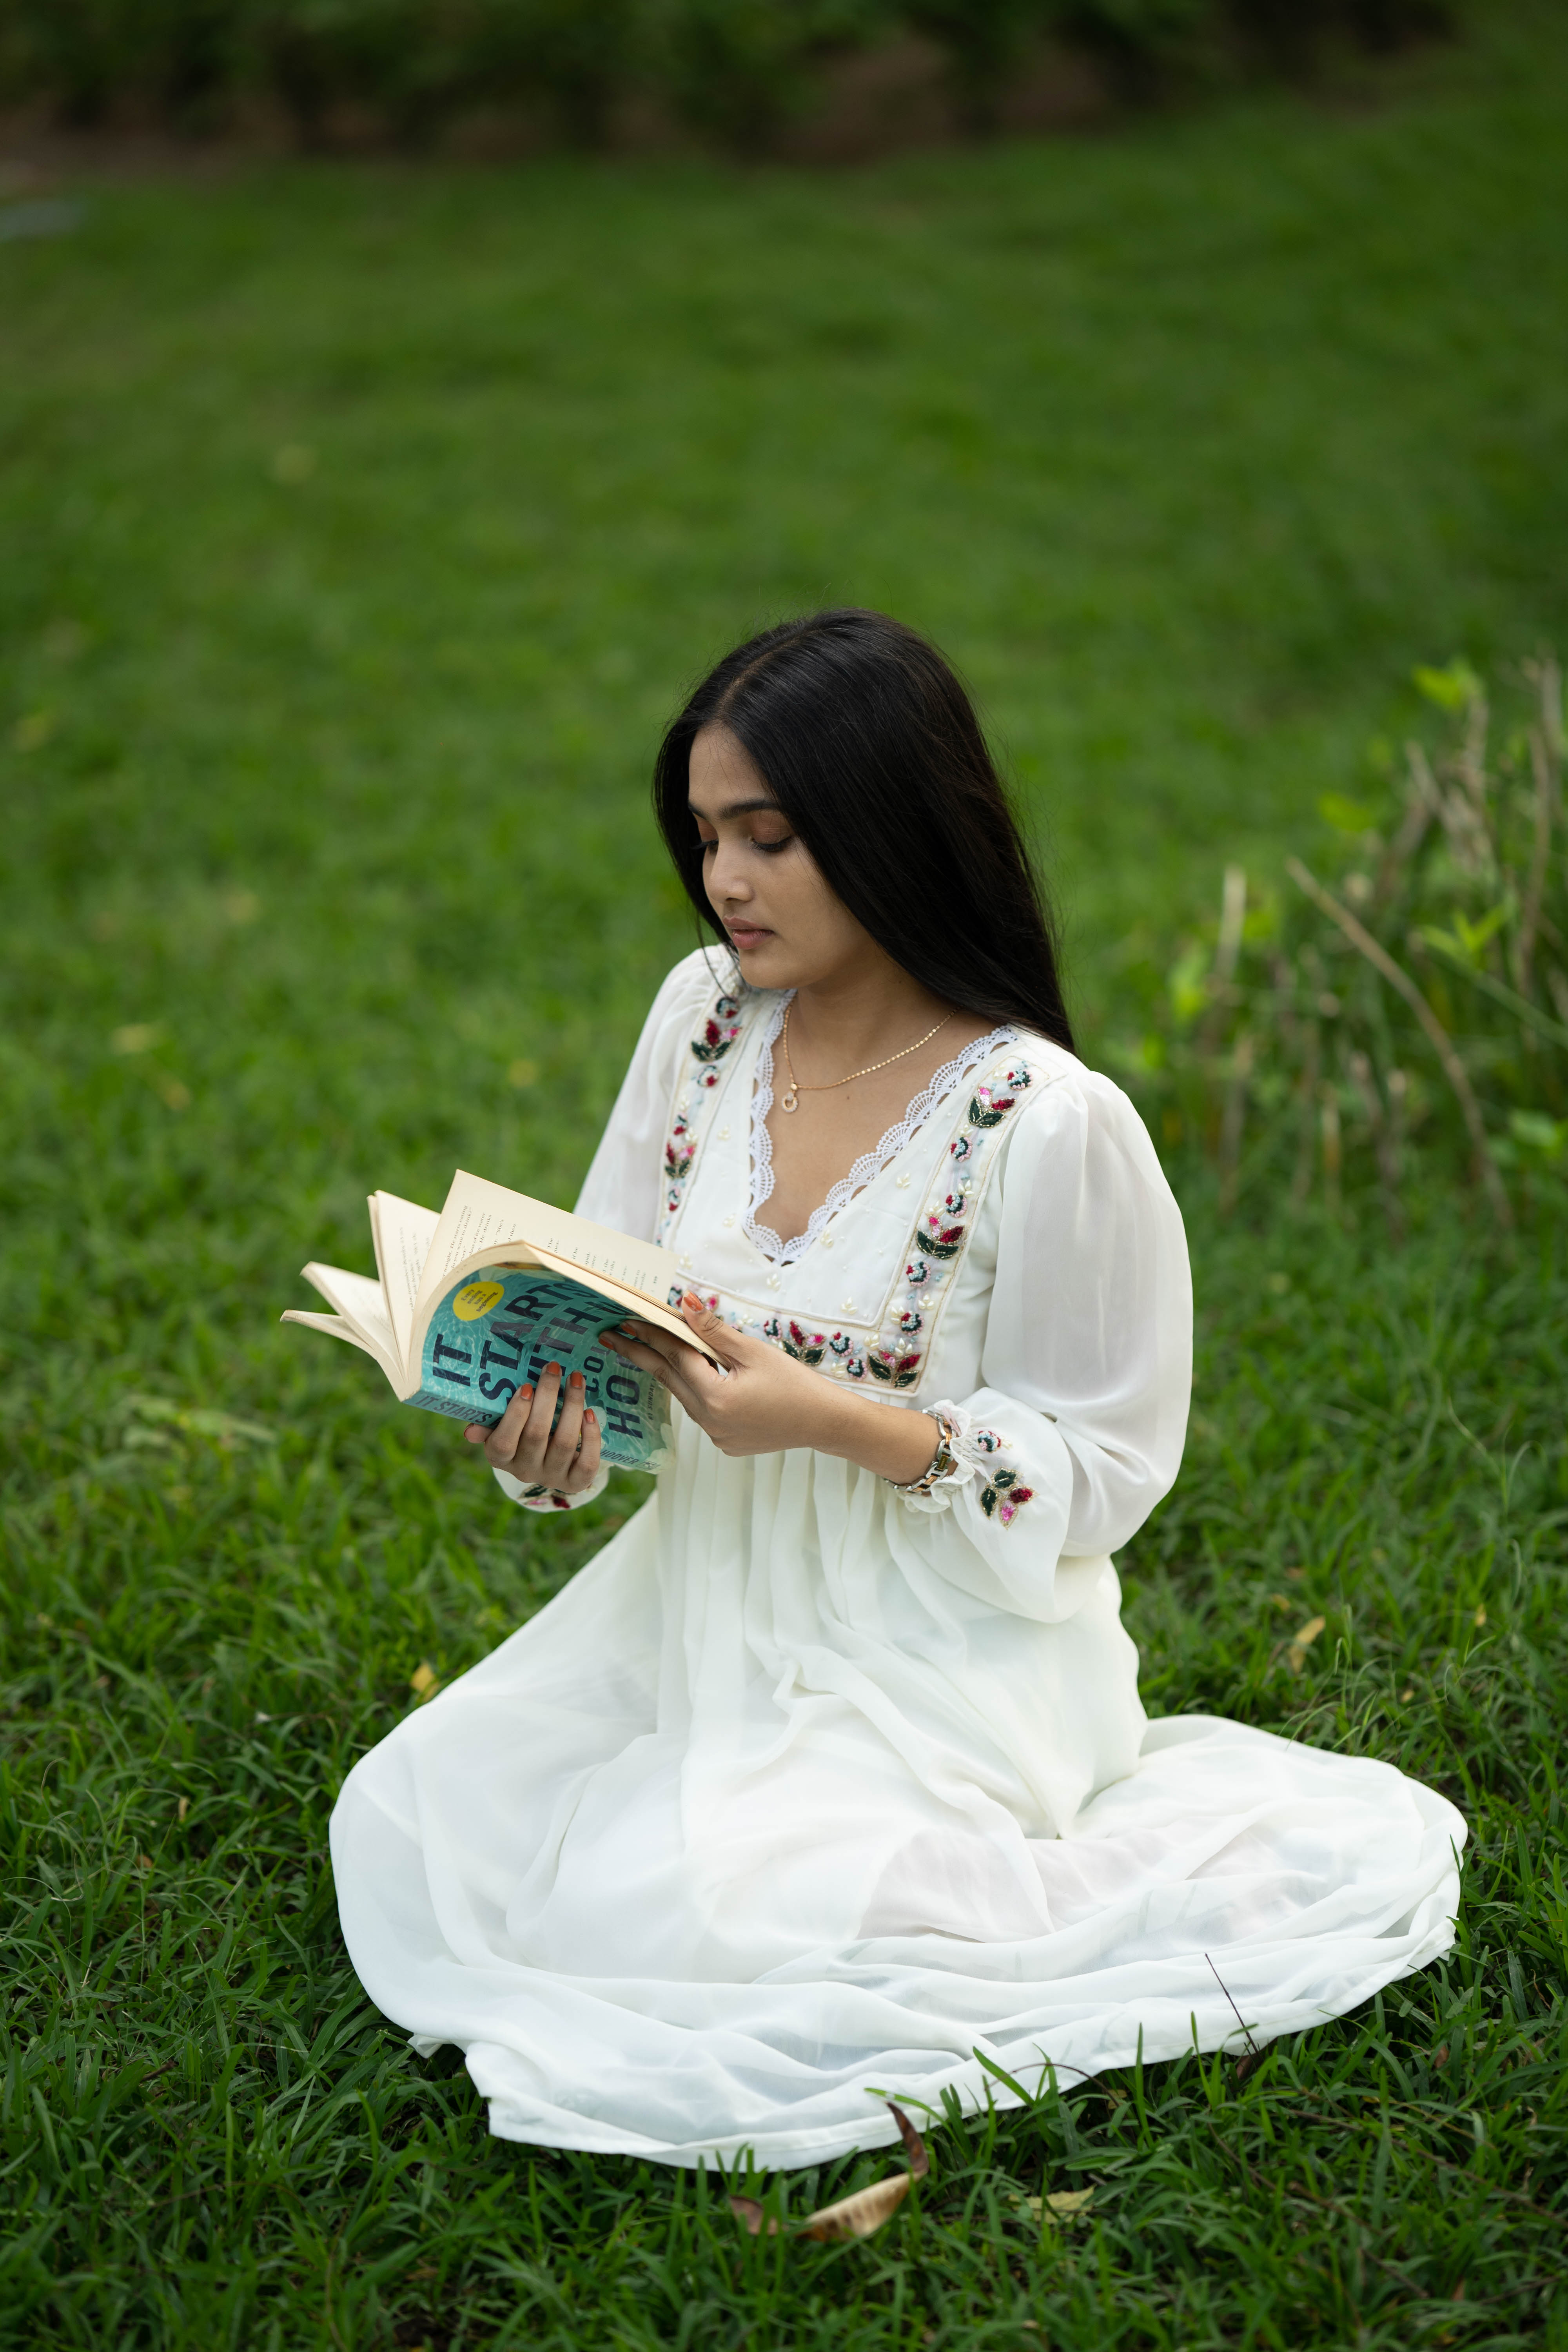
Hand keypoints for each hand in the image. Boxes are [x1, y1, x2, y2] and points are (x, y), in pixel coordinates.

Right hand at [464, 1361, 601, 1495]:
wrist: (550, 1461)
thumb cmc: (522, 1432)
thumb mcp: (501, 1428)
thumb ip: (488, 1425)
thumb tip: (470, 1432)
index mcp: (500, 1457)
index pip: (503, 1442)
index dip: (515, 1414)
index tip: (526, 1386)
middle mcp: (525, 1470)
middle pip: (536, 1435)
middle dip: (547, 1397)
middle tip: (554, 1368)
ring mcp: (552, 1476)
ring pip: (565, 1442)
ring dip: (572, 1406)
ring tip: (576, 1380)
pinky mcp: (576, 1481)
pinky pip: (587, 1462)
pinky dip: (591, 1436)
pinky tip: (590, 1412)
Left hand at [602, 1293, 941, 1482]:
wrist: (825, 1422)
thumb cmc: (795, 1383)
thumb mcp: (754, 1351)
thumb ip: (713, 1330)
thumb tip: (682, 1302)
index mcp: (715, 1397)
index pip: (675, 1357)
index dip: (651, 1334)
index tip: (627, 1318)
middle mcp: (708, 1421)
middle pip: (669, 1378)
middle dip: (639, 1354)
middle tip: (608, 1337)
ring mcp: (715, 1435)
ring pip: (683, 1396)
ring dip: (666, 1372)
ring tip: (643, 1351)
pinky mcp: (724, 1443)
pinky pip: (700, 1412)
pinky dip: (693, 1392)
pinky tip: (690, 1378)